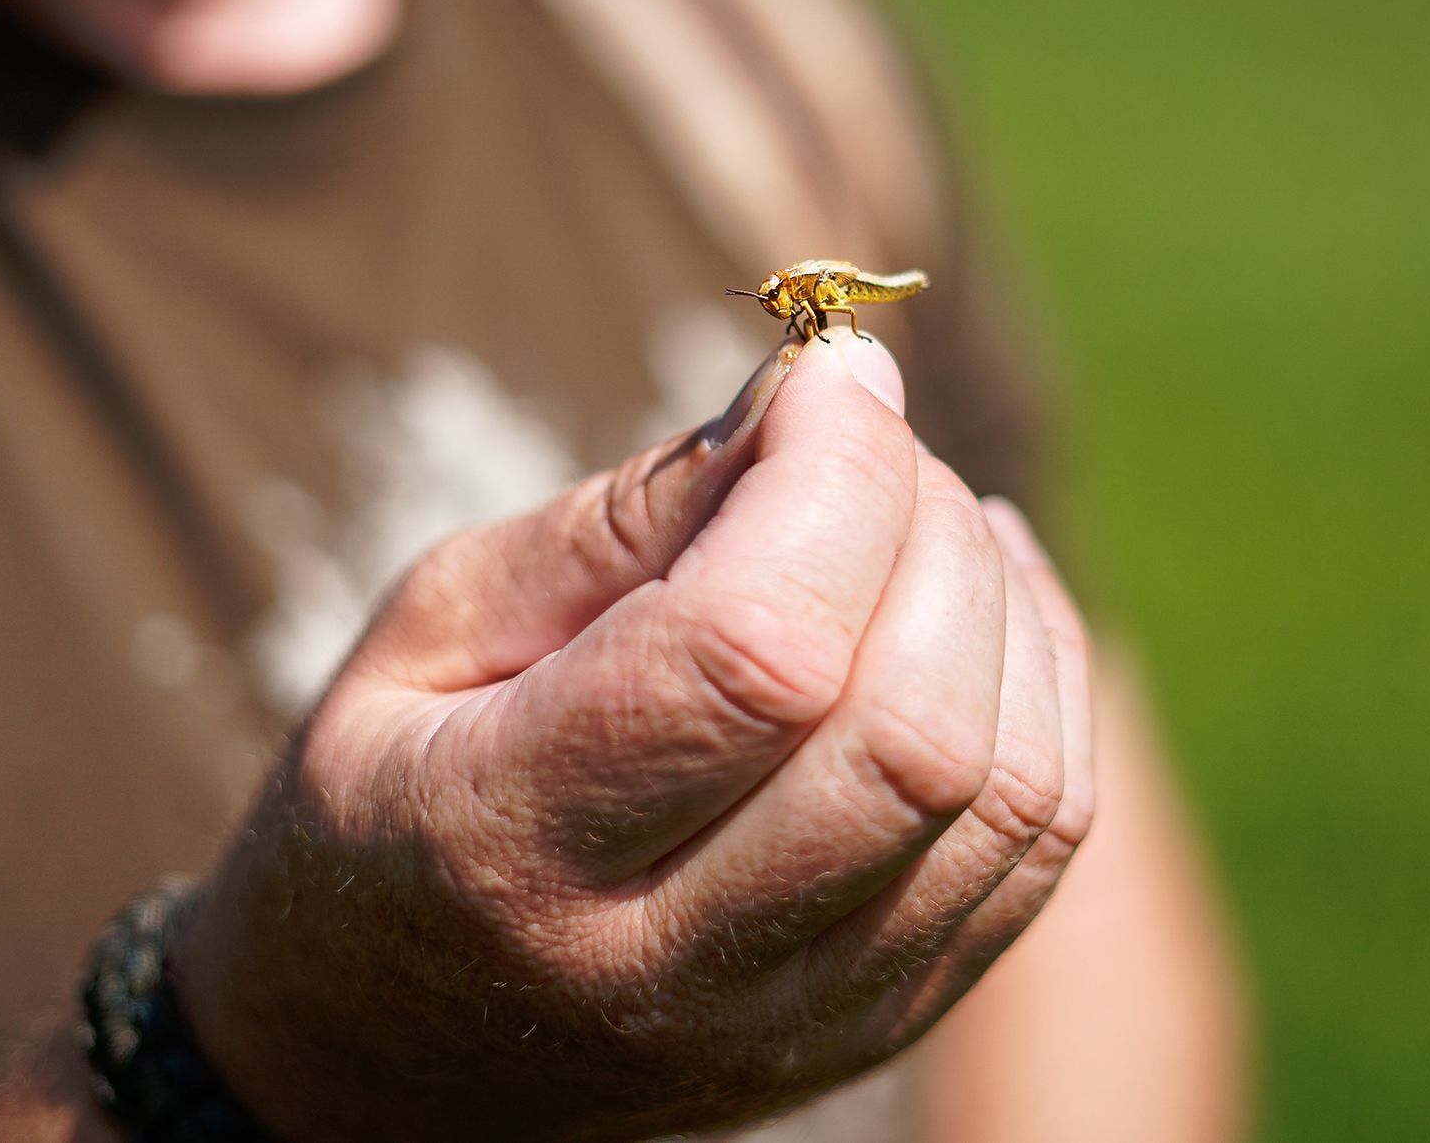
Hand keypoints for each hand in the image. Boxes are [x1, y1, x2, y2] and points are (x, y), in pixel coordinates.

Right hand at [172, 331, 1093, 1140]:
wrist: (387, 1054)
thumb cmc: (394, 796)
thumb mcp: (435, 627)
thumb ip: (622, 519)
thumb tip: (810, 397)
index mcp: (513, 844)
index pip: (757, 654)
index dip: (832, 480)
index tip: (826, 376)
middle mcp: (666, 964)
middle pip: (909, 728)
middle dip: (922, 525)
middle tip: (858, 442)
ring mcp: (793, 1020)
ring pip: (1005, 789)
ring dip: (999, 599)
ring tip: (921, 512)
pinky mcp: (878, 1026)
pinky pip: (1036, 846)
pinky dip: (1042, 688)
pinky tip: (977, 605)